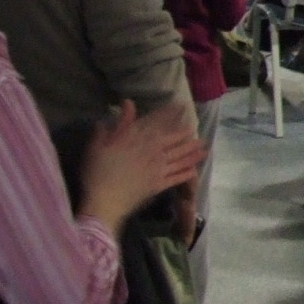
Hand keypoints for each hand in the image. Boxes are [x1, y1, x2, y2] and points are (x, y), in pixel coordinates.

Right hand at [80, 102, 204, 235]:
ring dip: (193, 152)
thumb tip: (127, 103)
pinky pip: (178, 177)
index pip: (158, 122)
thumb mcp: (101, 143)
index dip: (170, 114)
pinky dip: (188, 173)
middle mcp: (154, 150)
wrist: (105, 199)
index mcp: (139, 138)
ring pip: (180, 157)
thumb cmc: (98, 170)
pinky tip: (195, 171)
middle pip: (175, 139)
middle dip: (186, 133)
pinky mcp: (161, 184)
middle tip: (196, 128)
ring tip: (204, 147)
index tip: (181, 107)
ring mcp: (160, 168)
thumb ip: (118, 123)